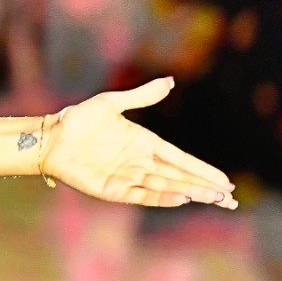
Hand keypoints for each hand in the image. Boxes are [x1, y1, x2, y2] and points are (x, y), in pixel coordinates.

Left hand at [44, 78, 237, 208]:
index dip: (202, 169)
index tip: (224, 180)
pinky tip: (182, 198)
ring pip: (166, 187)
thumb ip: (142, 96)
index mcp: (144, 143)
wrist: (50, 137)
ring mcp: (127, 177)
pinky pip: (142, 195)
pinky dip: (162, 197)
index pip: (181, 159)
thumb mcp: (112, 103)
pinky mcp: (112, 190)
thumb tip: (170, 81)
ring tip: (214, 199)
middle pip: (179, 177)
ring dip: (190, 192)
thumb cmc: (79, 119)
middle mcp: (140, 163)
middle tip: (230, 198)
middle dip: (204, 187)